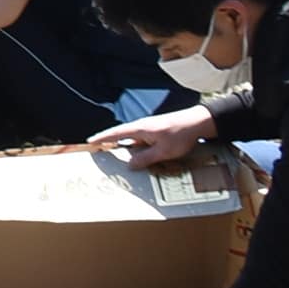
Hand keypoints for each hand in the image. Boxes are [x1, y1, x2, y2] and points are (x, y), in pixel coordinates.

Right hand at [96, 108, 215, 168]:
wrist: (198, 123)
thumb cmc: (181, 134)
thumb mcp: (163, 151)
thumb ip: (145, 159)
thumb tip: (130, 164)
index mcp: (140, 129)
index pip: (115, 133)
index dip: (102, 138)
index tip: (91, 141)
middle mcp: (142, 127)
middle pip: (122, 137)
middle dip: (112, 144)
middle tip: (102, 152)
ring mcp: (150, 129)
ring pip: (134, 141)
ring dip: (129, 149)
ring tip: (125, 161)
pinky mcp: (157, 132)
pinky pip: (143, 142)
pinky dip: (140, 149)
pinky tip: (144, 157)